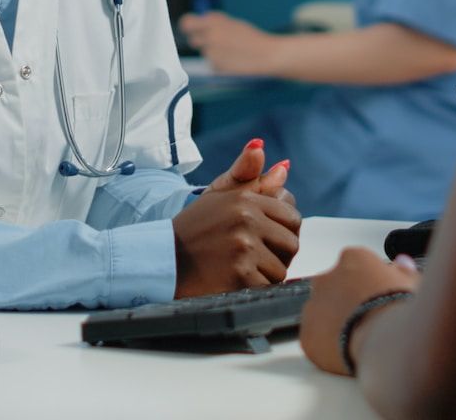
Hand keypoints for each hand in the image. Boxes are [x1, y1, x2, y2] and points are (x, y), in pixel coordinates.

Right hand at [172, 142, 302, 296]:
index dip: (281, 231)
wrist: (163, 260)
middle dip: (277, 254)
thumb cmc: (194, 228)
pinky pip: (267, 287)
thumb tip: (285, 166)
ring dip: (266, 275)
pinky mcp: (239, 276)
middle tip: (253, 257)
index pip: (292, 217)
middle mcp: (246, 220)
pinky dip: (254, 289)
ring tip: (240, 269)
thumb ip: (249, 177)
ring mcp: (243, 248)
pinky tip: (235, 282)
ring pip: (281, 269)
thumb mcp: (218, 195)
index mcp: (245, 199)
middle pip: (291, 243)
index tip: (263, 238)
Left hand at [179, 11, 283, 75]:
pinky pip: (212, 64)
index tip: (190, 29)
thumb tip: (198, 23)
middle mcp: (210, 35)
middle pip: (193, 40)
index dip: (187, 27)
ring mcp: (212, 52)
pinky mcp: (216, 66)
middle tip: (216, 42)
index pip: (186, 23)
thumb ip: (214, 22)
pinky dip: (219, 63)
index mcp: (214, 21)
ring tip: (231, 51)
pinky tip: (232, 60)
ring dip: (212, 52)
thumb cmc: (252, 38)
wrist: (267, 55)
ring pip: (204, 53)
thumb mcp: (232, 23)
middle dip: (201, 41)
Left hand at [298, 246, 419, 375]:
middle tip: (366, 318)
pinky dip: (326, 346)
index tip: (378, 296)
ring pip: (320, 312)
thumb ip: (403, 272)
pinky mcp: (308, 336)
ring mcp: (314, 307)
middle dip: (345, 299)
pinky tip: (346, 353)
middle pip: (333, 285)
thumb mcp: (413, 284)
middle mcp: (328, 278)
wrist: (388, 341)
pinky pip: (315, 339)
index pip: (355, 264)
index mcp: (354, 259)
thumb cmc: (402, 309)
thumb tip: (402, 263)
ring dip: (333, 322)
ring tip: (357, 338)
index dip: (368, 282)